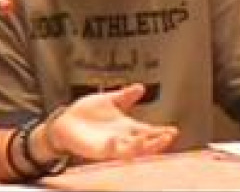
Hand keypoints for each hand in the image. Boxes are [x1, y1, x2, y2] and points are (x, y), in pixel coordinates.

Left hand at [47, 83, 177, 160]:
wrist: (65, 121)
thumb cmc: (87, 113)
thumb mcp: (109, 100)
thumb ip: (125, 96)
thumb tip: (141, 87)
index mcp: (127, 127)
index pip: (148, 131)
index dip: (161, 132)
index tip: (173, 130)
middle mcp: (122, 138)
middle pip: (144, 144)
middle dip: (157, 142)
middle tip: (168, 136)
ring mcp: (111, 146)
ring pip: (130, 151)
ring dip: (139, 147)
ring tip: (145, 138)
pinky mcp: (98, 150)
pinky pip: (108, 151)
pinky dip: (113, 146)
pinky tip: (115, 139)